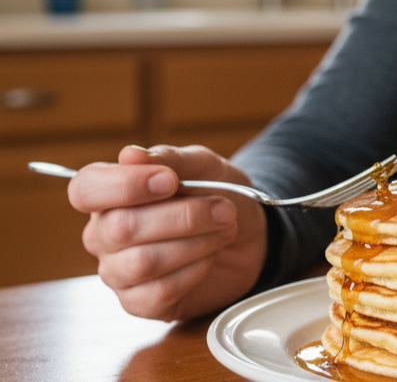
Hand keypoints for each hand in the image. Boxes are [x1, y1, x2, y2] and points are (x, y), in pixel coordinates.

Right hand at [68, 144, 267, 321]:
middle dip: (183, 216)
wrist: (249, 235)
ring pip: (141, 263)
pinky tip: (210, 257)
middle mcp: (104, 234)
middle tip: (223, 208)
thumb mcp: (205, 166)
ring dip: (195, 242)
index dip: (124, 185)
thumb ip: (170, 159)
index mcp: (109, 193)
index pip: (86, 189)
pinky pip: (160, 291)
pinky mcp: (140, 303)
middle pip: (121, 228)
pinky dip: (196, 270)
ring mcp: (118, 272)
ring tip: (224, 229)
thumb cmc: (217, 195)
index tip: (169, 181)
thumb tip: (129, 155)